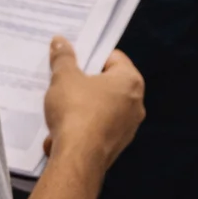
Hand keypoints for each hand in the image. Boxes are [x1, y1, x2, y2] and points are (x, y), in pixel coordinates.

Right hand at [41, 37, 144, 175]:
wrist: (78, 157)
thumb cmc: (76, 110)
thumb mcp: (64, 78)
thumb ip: (63, 58)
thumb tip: (60, 41)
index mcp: (131, 80)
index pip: (113, 58)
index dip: (92, 56)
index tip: (74, 59)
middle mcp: (137, 102)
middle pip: (109, 84)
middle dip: (86, 82)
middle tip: (64, 81)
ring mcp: (129, 125)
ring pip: (103, 108)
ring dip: (83, 107)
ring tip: (61, 106)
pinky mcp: (118, 144)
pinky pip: (99, 128)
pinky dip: (84, 127)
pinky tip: (63, 131)